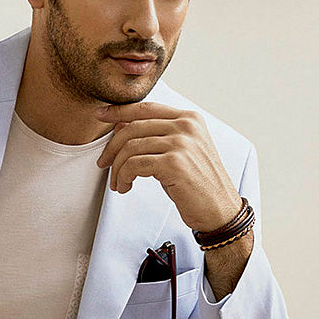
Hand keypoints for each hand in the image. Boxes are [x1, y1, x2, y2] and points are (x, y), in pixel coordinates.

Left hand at [95, 102, 241, 232]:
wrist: (219, 210)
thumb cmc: (196, 182)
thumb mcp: (178, 151)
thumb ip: (155, 134)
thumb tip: (120, 124)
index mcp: (189, 118)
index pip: (145, 108)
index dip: (118, 110)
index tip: (100, 115)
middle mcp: (186, 126)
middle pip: (132, 128)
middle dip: (112, 148)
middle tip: (103, 164)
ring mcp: (181, 143)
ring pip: (130, 148)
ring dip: (117, 168)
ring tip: (118, 183)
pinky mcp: (174, 163)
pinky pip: (133, 165)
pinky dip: (123, 177)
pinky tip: (125, 187)